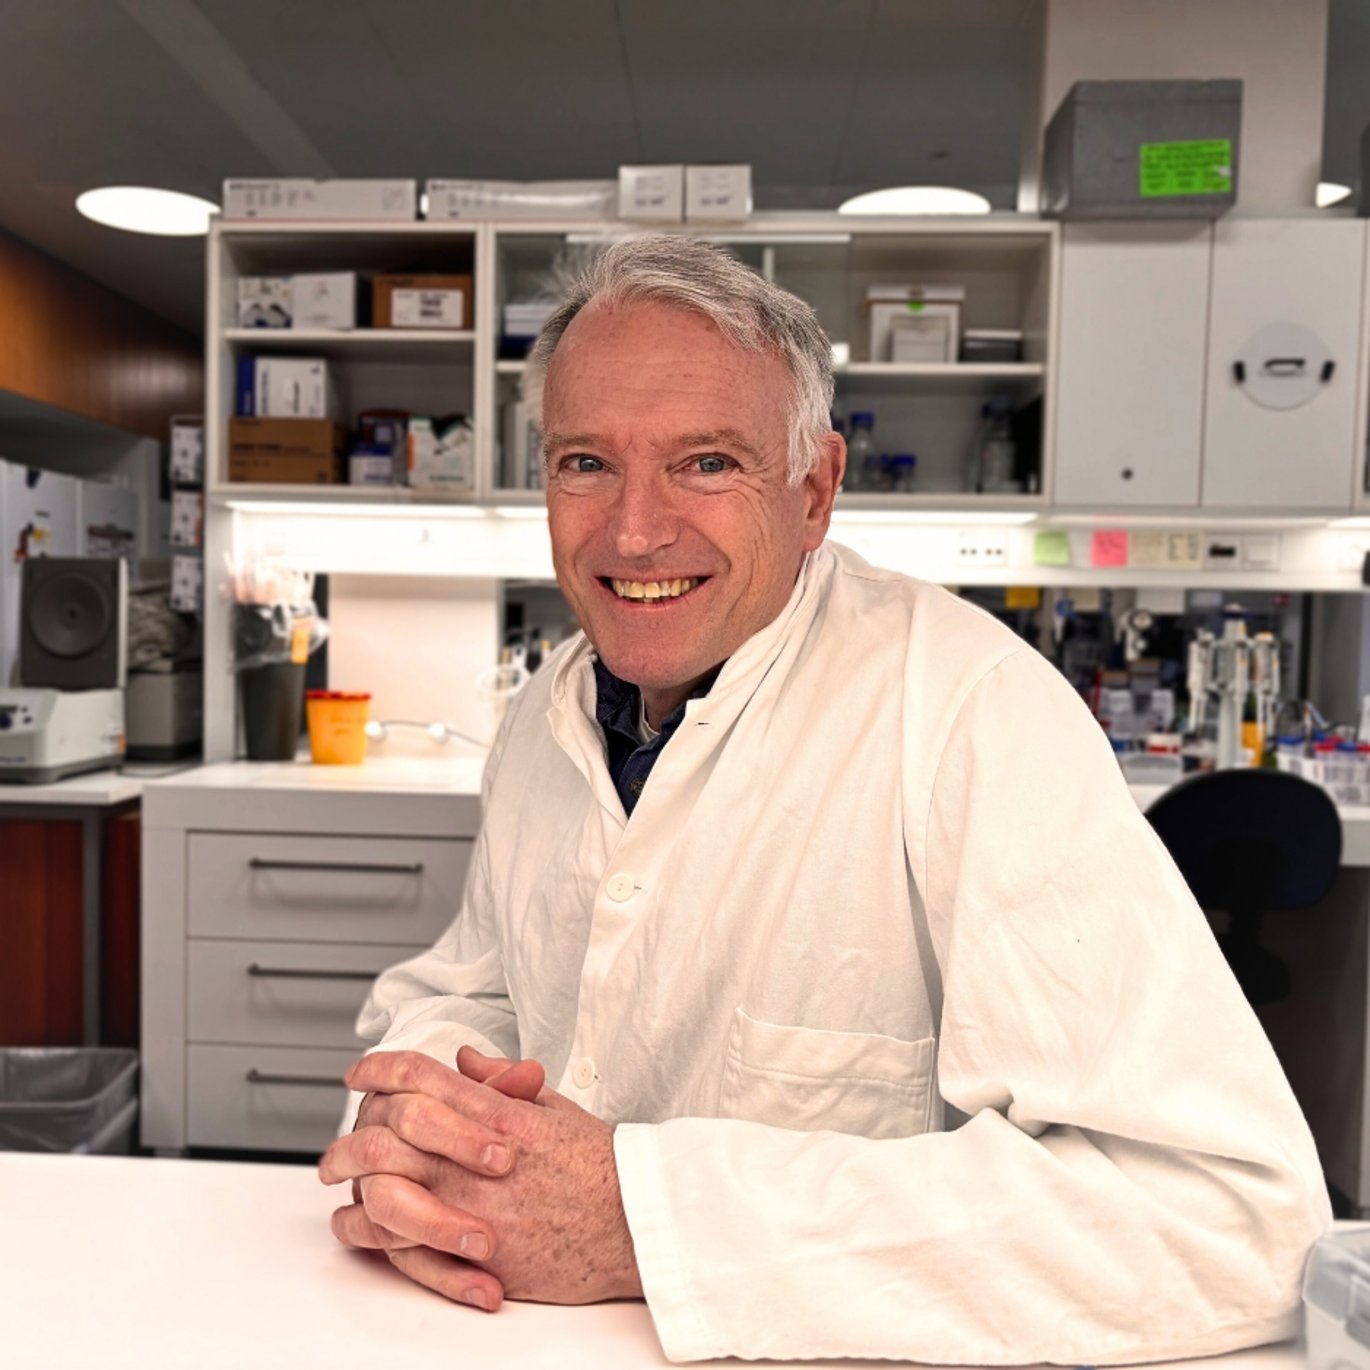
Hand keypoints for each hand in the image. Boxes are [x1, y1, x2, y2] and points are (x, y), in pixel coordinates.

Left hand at [321, 1050, 642, 1306]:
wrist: (634, 1222)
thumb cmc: (601, 1167)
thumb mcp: (554, 1107)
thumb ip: (504, 1083)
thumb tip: (467, 1060)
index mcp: (496, 1112)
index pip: (420, 1075)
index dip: (381, 1068)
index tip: (360, 1072)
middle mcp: (474, 1154)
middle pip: (386, 1127)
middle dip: (350, 1131)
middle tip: (336, 1142)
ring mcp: (470, 1204)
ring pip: (381, 1185)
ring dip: (350, 1181)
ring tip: (337, 1182)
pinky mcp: (473, 1253)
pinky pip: (399, 1243)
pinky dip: (369, 1234)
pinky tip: (358, 1226)